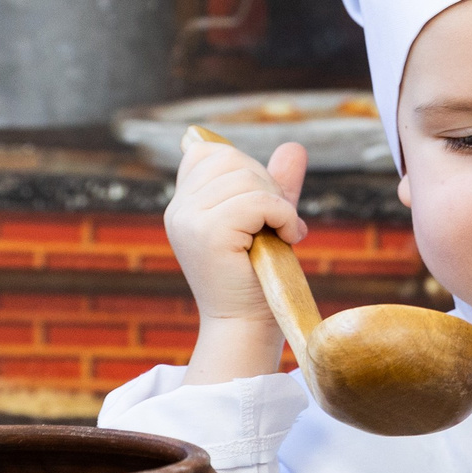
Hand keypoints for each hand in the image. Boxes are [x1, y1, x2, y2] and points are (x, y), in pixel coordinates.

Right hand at [165, 133, 307, 384]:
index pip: (208, 152)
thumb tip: (294, 146)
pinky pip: (258, 201)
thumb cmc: (257, 278)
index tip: (260, 207)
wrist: (246, 326)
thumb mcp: (267, 221)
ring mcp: (188, 220)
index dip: (245, 169)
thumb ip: (275, 184)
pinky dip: (282, 215)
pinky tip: (286, 237)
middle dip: (267, 186)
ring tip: (281, 233)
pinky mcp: (208, 233)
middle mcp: (178, 210)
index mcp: (183, 205)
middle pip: (231, 159)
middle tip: (278, 223)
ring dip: (277, 204)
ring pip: (246, 178)